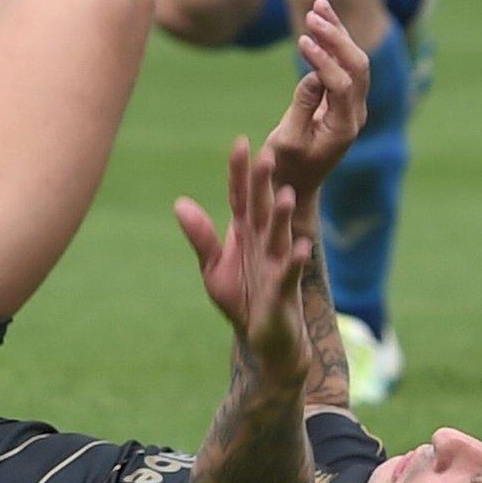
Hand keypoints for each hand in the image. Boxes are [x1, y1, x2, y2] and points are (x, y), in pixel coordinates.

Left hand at [175, 138, 312, 375]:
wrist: (266, 339)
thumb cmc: (242, 299)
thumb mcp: (213, 268)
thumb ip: (201, 237)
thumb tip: (180, 203)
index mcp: (245, 233)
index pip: (241, 197)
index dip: (239, 172)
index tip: (240, 143)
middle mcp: (264, 242)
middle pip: (263, 209)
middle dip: (264, 185)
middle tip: (267, 155)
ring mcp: (277, 264)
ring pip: (281, 236)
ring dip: (283, 217)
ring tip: (286, 195)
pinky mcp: (284, 291)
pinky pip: (290, 274)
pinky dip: (295, 262)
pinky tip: (301, 248)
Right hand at [265, 0, 369, 200]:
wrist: (295, 185)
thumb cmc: (285, 167)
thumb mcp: (288, 141)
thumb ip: (302, 106)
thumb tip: (314, 74)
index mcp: (345, 128)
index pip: (342, 84)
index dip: (323, 60)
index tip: (301, 41)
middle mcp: (355, 115)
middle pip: (358, 66)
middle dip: (337, 39)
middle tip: (313, 16)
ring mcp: (352, 106)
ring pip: (354, 61)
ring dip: (338, 33)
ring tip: (318, 5)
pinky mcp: (342, 99)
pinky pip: (344, 64)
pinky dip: (333, 42)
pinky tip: (320, 19)